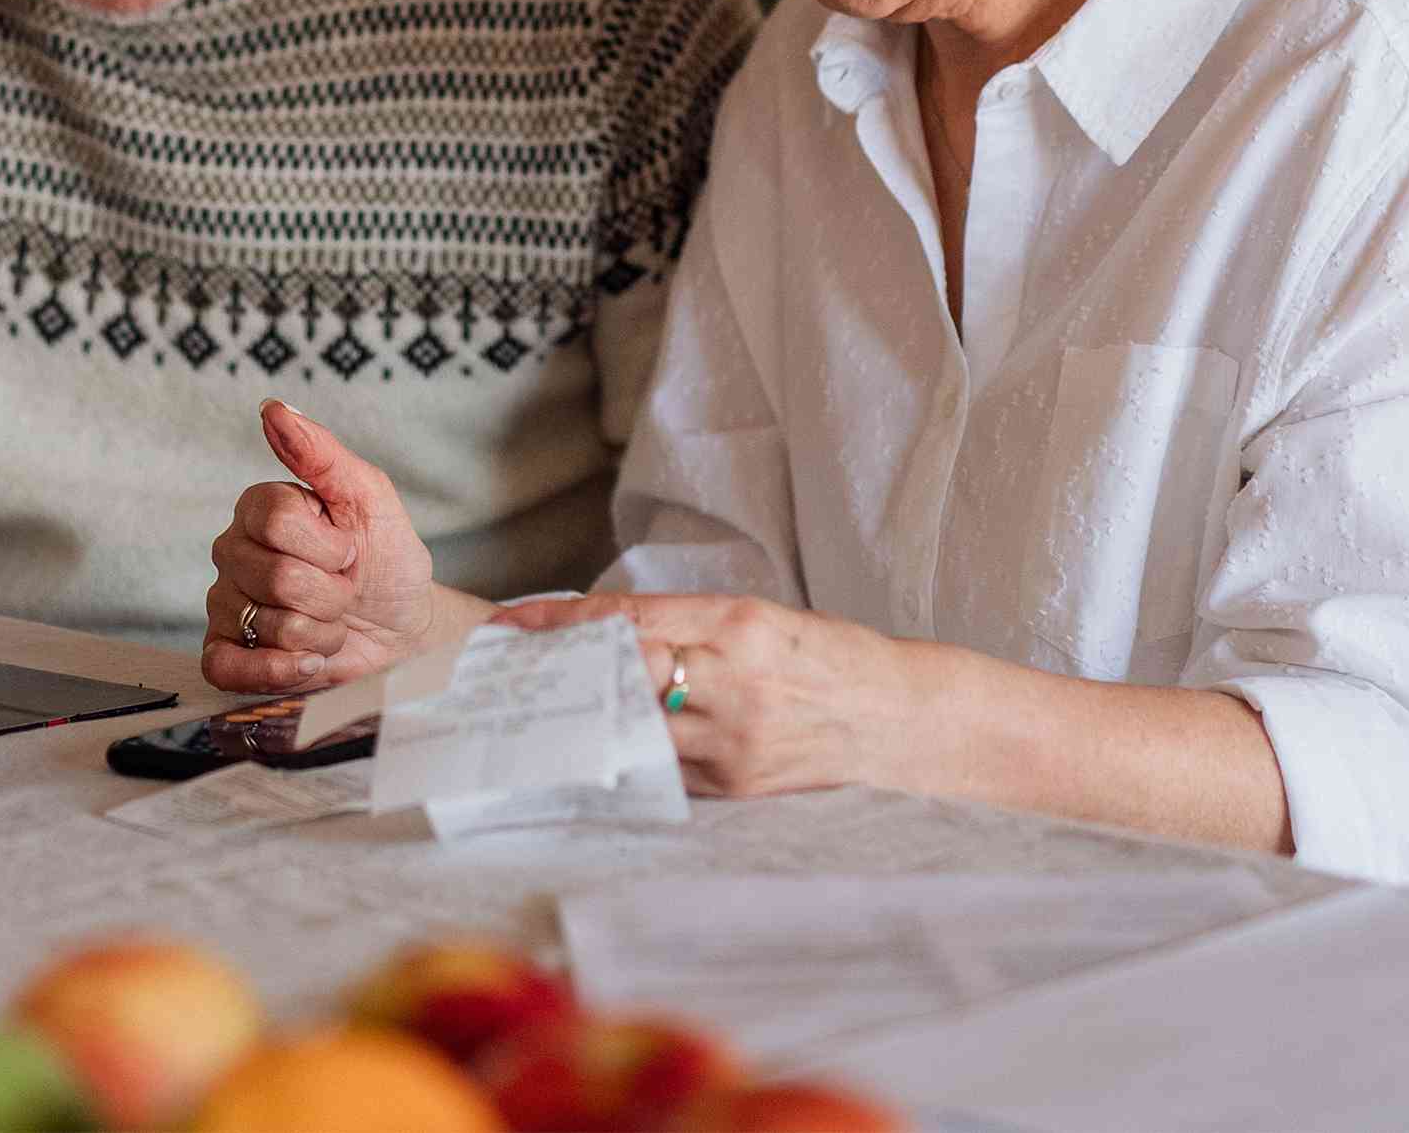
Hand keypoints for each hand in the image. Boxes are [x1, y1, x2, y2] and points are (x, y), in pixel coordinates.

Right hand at [201, 401, 442, 693]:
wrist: (402, 629)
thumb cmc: (387, 560)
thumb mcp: (370, 497)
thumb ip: (320, 452)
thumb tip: (274, 408)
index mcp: (260, 508)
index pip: (275, 519)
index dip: (326, 544)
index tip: (350, 548)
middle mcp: (234, 552)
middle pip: (274, 577)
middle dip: (331, 594)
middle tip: (344, 589)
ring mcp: (225, 605)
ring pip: (266, 625)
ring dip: (321, 633)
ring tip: (331, 622)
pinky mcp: (226, 655)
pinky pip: (226, 668)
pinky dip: (278, 670)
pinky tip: (308, 660)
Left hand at [496, 590, 935, 798]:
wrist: (900, 721)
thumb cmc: (829, 659)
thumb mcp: (762, 619)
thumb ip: (687, 625)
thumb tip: (603, 633)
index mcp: (739, 626)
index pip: (626, 622)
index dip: (560, 623)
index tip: (512, 623)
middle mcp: (734, 684)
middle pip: (617, 678)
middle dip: (559, 674)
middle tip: (507, 671)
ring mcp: (734, 744)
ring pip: (631, 730)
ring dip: (584, 719)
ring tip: (540, 709)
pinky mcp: (738, 788)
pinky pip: (663, 768)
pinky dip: (629, 754)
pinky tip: (599, 747)